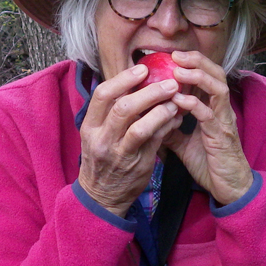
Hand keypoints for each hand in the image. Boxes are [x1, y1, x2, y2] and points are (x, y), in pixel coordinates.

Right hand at [77, 64, 183, 216]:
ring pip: (140, 127)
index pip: (102, 95)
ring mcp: (119, 154)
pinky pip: (155, 142)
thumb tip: (137, 83)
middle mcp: (102, 139)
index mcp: (90, 126)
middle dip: (149, 91)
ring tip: (175, 101)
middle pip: (124, 107)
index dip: (123, 79)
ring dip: (161, 110)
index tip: (142, 69)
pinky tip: (176, 118)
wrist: (101, 196)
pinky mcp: (137, 165)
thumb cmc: (103, 158)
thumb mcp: (98, 134)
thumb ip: (112, 112)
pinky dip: (167, 126)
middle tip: (169, 82)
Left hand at [163, 51, 253, 205]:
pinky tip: (178, 100)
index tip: (170, 56)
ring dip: (198, 76)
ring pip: (218, 88)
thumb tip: (150, 118)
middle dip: (197, 61)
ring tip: (178, 70)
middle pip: (216, 73)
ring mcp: (224, 121)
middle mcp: (222, 110)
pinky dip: (194, 104)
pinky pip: (210, 114)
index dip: (192, 63)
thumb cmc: (209, 164)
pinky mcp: (222, 136)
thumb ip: (170, 128)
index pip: (206, 76)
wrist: (228, 189)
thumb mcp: (183, 144)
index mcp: (213, 108)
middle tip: (175, 54)